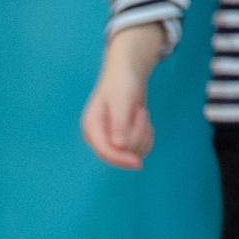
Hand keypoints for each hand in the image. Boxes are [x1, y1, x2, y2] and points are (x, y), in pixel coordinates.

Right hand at [82, 25, 165, 169]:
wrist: (128, 75)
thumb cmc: (121, 83)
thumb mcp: (121, 100)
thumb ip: (119, 123)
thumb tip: (118, 146)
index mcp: (92, 127)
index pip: (103, 151)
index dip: (120, 159)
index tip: (138, 163)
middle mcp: (99, 137)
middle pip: (119, 154)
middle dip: (136, 137)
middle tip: (141, 112)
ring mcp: (111, 140)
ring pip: (132, 152)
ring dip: (143, 133)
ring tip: (141, 113)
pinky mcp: (123, 141)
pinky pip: (140, 149)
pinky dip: (147, 136)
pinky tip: (145, 122)